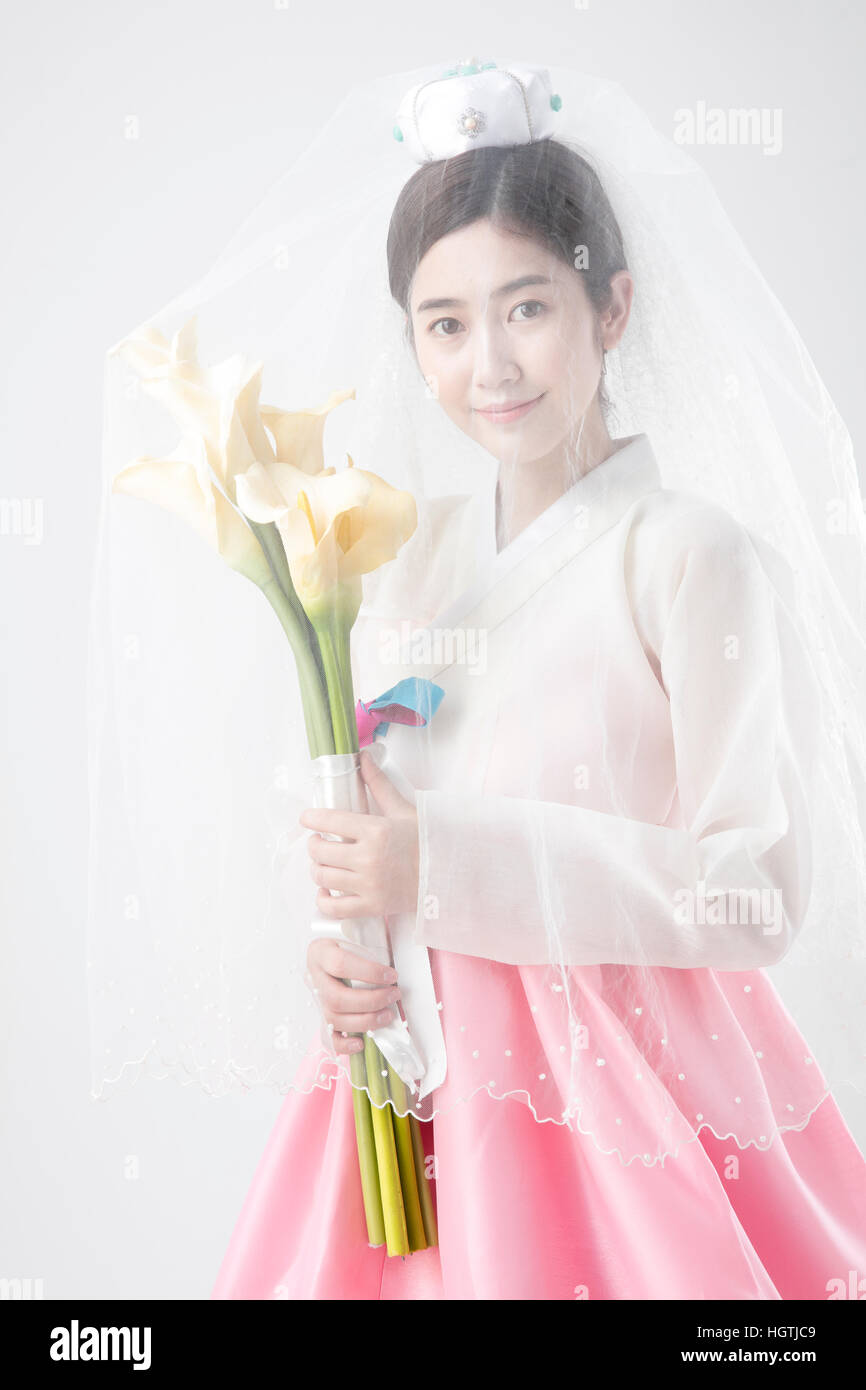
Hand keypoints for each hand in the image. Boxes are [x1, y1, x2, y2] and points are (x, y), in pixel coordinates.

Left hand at [299, 747, 419, 919]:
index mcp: (375, 830)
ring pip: (323, 877)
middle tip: (319, 842)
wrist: (447, 874)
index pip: (329, 821)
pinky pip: (334, 907)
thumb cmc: (426, 841)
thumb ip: (379, 784)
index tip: (307, 819)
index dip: (311, 818)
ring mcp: (369, 884)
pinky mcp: (372, 906)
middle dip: (314, 845)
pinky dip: (323, 900)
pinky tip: (327, 891)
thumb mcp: (403, 809)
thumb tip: (364, 758)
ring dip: (317, 869)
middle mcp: (369, 857)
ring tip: (324, 864)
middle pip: (320, 851)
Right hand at [306, 937, 400, 1055]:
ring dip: (365, 1021)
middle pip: (336, 998)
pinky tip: (361, 1043)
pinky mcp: (322, 1016)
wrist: (336, 949)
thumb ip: (372, 947)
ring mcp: (316, 999)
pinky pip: (327, 1037)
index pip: (340, 964)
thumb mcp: (358, 936)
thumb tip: (395, 972)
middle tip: (393, 996)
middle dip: (370, 1001)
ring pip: (333, 1018)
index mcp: (320, 952)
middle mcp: (314, 977)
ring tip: (388, 1016)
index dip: (369, 972)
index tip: (392, 976)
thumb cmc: (351, 942)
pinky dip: (344, 1045)